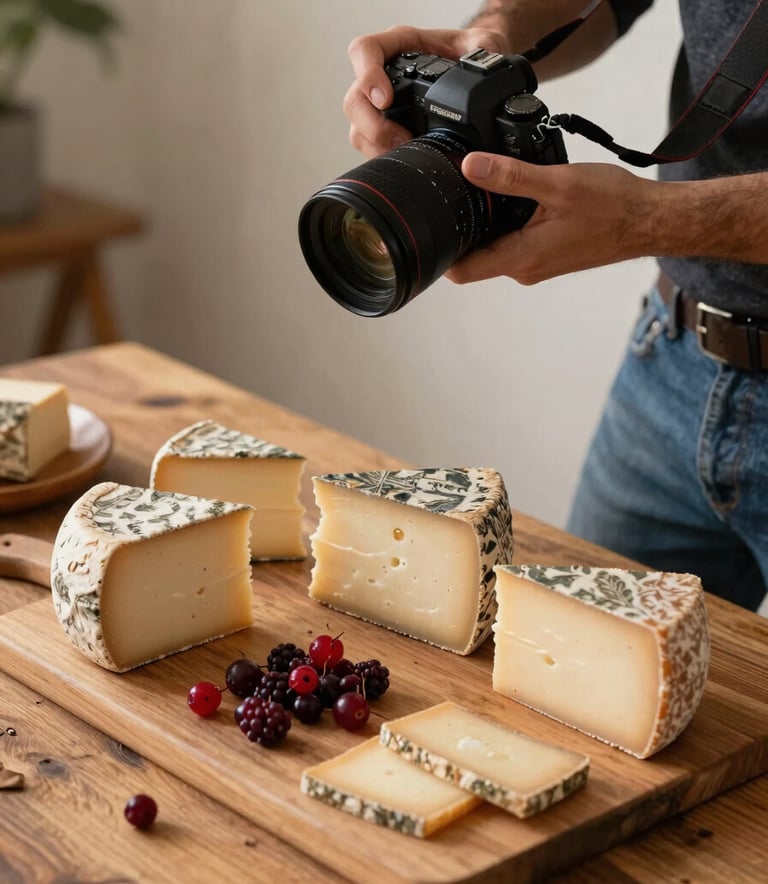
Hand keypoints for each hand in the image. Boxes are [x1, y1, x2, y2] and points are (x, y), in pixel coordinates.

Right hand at [344, 26, 508, 157]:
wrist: (472, 72)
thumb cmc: (467, 54)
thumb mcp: (481, 43)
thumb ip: (483, 48)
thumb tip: (489, 66)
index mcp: (399, 46)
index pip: (365, 50)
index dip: (368, 75)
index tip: (385, 98)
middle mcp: (382, 74)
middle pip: (355, 99)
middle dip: (373, 124)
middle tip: (400, 138)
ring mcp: (379, 105)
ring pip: (358, 127)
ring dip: (377, 145)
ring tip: (406, 153)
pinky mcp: (384, 129)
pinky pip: (369, 146)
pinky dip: (383, 156)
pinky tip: (404, 161)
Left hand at [448, 152, 661, 284]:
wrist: (651, 221)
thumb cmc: (613, 206)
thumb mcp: (557, 184)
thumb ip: (510, 176)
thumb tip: (470, 166)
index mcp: (521, 258)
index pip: (462, 271)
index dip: (440, 252)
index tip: (429, 225)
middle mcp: (525, 268)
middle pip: (473, 257)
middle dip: (460, 229)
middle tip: (452, 193)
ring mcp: (536, 263)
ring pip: (494, 247)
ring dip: (485, 222)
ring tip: (482, 187)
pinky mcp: (547, 254)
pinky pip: (514, 242)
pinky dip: (506, 221)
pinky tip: (513, 194)